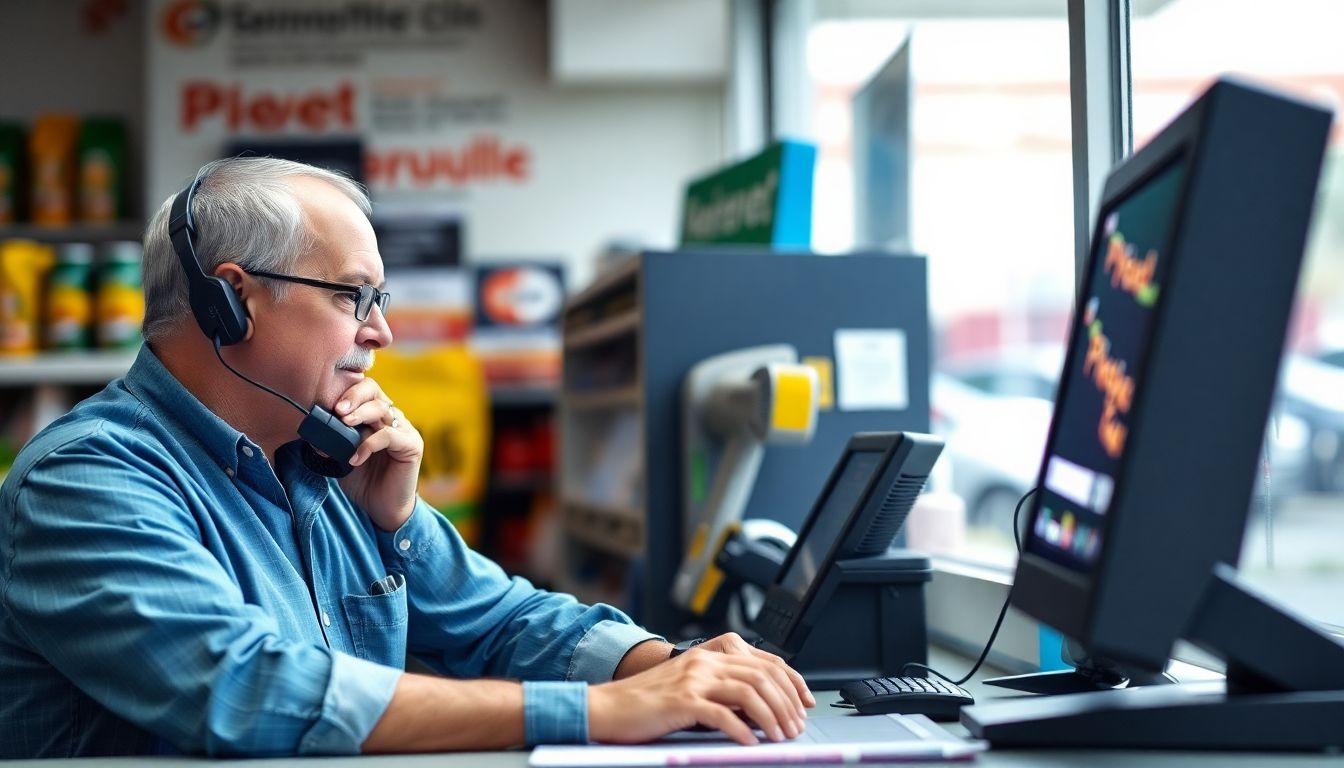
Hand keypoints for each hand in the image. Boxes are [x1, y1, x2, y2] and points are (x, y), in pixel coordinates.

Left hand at [332, 378, 423, 531]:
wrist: (383, 509)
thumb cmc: (363, 481)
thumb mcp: (340, 457)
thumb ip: (330, 442)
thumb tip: (314, 431)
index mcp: (375, 416)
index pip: (363, 390)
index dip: (347, 391)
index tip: (329, 405)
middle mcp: (391, 418)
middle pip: (374, 391)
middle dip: (353, 397)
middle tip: (338, 410)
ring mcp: (403, 430)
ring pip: (382, 409)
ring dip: (360, 414)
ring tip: (344, 424)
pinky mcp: (412, 445)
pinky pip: (389, 435)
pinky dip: (369, 444)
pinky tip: (355, 458)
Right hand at [588, 633, 813, 745]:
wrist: (608, 706)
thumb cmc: (647, 703)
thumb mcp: (689, 687)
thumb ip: (720, 688)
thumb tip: (758, 706)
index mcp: (709, 655)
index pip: (764, 661)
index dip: (792, 681)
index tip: (805, 702)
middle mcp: (704, 662)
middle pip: (762, 675)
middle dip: (787, 703)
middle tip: (796, 727)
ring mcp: (693, 679)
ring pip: (748, 692)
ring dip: (771, 717)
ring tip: (780, 736)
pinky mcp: (682, 701)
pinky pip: (722, 714)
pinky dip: (742, 730)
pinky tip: (751, 743)